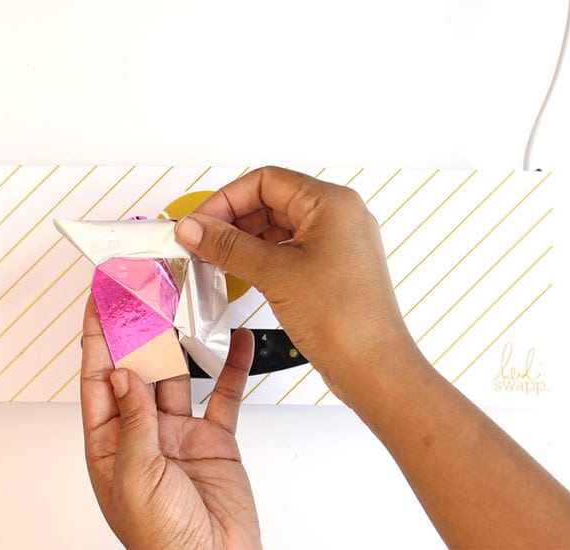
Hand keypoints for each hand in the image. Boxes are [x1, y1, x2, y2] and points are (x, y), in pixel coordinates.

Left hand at [80, 296, 261, 549]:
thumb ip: (133, 423)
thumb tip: (123, 374)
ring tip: (179, 302)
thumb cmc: (163, 542)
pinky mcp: (215, 441)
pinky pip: (223, 396)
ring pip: (177, 374)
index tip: (98, 299)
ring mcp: (179, 435)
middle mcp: (143, 435)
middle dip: (137, 327)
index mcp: (110, 445)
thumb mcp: (135, 479)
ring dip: (178, 339)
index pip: (99, 378)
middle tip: (141, 288)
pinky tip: (235, 342)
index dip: (97, 336)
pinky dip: (232, 367)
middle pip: (137, 367)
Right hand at [174, 167, 421, 400]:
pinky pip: (289, 252)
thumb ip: (228, 246)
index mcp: (332, 203)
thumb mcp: (274, 273)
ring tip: (216, 257)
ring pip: (279, 228)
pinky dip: (261, 258)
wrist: (373, 368)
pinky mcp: (332, 271)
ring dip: (244, 240)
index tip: (200, 222)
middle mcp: (339, 218)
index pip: (266, 181)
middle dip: (232, 220)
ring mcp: (338, 245)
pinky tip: (241, 272)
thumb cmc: (346, 320)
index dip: (226, 199)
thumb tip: (196, 228)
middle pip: (271, 201)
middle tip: (201, 240)